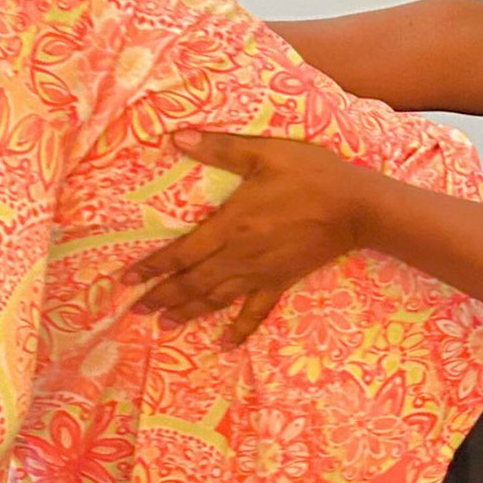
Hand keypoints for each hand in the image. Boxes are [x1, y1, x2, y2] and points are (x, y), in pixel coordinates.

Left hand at [128, 130, 372, 342]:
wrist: (357, 206)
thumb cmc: (311, 174)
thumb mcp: (264, 153)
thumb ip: (220, 149)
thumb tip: (175, 137)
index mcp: (230, 225)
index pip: (181, 253)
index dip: (152, 267)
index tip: (125, 280)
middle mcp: (239, 256)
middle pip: (192, 283)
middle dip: (161, 297)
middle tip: (134, 310)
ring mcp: (260, 273)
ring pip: (215, 299)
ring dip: (188, 313)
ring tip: (164, 325)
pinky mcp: (280, 282)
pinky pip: (256, 311)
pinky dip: (239, 329)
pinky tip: (226, 345)